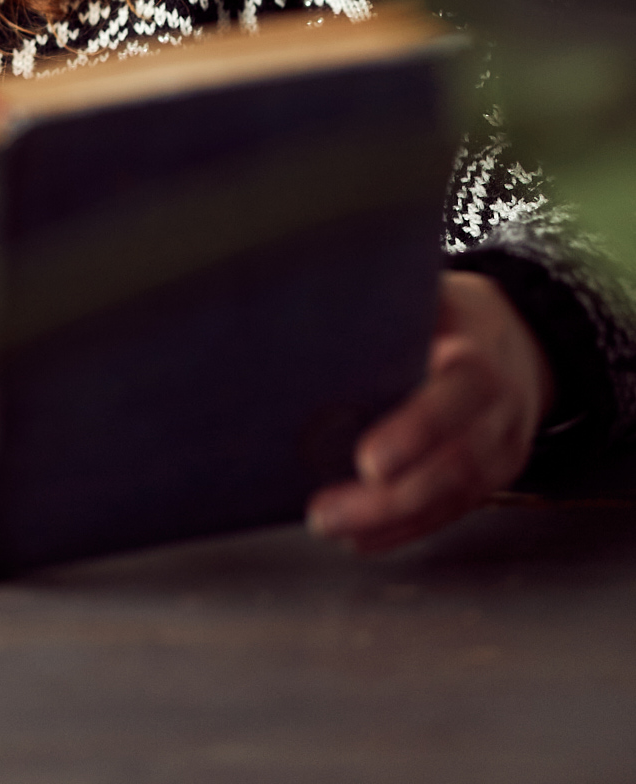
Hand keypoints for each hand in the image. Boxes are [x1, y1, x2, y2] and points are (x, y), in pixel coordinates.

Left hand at [306, 270, 553, 553]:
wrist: (525, 344)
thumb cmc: (454, 316)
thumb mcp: (430, 296)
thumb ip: (386, 312)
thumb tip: (308, 314)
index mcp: (479, 358)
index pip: (456, 397)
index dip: (416, 433)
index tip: (368, 461)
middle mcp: (499, 411)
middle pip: (453, 465)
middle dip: (388, 499)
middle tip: (325, 511)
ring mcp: (501, 452)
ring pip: (452, 499)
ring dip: (389, 522)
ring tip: (332, 525)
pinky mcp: (494, 480)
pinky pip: (451, 513)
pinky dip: (405, 531)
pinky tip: (362, 537)